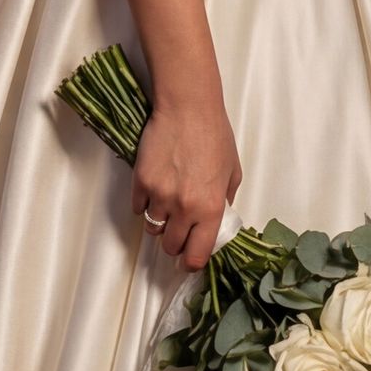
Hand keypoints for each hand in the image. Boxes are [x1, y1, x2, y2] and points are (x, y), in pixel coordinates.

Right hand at [132, 99, 241, 271]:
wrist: (188, 108)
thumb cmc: (214, 135)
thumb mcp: (232, 171)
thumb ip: (225, 201)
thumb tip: (217, 220)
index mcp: (211, 209)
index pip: (196, 256)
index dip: (191, 263)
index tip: (188, 260)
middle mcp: (184, 208)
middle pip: (170, 247)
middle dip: (174, 243)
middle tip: (178, 229)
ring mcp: (160, 196)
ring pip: (152, 229)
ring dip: (159, 222)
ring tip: (166, 204)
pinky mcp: (141, 182)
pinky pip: (138, 207)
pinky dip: (145, 203)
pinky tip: (154, 188)